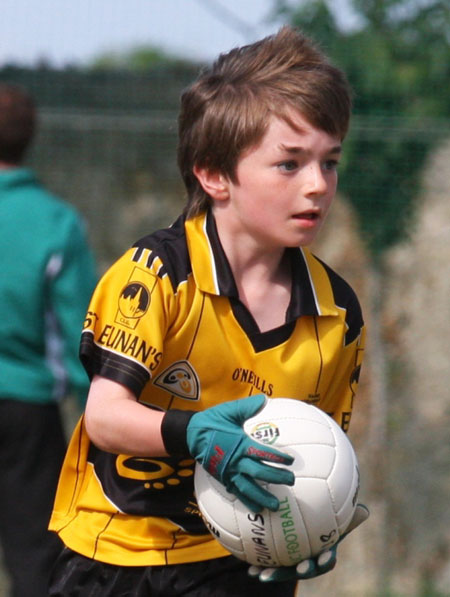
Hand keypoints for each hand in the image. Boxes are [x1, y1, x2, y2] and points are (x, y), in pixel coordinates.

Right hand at [187, 394, 294, 512]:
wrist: (191, 434)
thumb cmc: (213, 421)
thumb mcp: (230, 411)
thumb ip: (247, 407)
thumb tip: (264, 399)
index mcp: (240, 444)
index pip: (263, 452)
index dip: (277, 457)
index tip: (290, 461)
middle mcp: (236, 460)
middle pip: (259, 472)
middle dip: (276, 477)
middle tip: (291, 481)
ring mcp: (229, 472)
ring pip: (248, 488)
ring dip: (262, 496)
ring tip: (276, 505)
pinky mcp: (223, 478)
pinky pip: (237, 492)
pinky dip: (247, 501)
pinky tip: (257, 508)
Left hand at [248, 503, 368, 581]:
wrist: (303, 526)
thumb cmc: (324, 520)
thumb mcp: (335, 518)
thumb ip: (347, 516)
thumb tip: (366, 510)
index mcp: (323, 552)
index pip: (327, 559)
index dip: (326, 559)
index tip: (325, 558)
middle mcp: (308, 561)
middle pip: (306, 569)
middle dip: (301, 571)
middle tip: (300, 569)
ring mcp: (293, 564)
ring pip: (285, 571)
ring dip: (275, 574)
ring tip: (262, 575)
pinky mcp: (278, 563)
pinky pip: (269, 565)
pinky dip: (259, 566)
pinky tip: (249, 567)